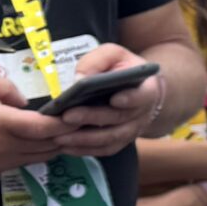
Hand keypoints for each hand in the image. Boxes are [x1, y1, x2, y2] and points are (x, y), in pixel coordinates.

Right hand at [0, 73, 72, 178]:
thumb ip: (1, 88)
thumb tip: (22, 101)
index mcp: (2, 124)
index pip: (47, 128)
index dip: (68, 122)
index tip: (80, 113)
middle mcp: (5, 147)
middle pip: (49, 145)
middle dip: (68, 135)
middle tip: (82, 123)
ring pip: (39, 157)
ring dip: (55, 146)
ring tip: (66, 133)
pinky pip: (23, 163)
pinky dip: (37, 154)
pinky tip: (39, 143)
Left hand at [44, 44, 165, 161]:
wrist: (136, 88)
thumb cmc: (122, 69)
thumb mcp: (114, 55)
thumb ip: (98, 60)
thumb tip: (79, 79)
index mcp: (147, 89)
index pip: (143, 96)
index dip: (131, 99)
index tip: (114, 99)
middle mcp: (143, 113)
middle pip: (120, 119)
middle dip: (93, 118)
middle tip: (67, 116)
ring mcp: (133, 130)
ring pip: (111, 139)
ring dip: (85, 139)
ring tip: (59, 136)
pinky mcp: (120, 142)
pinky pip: (104, 150)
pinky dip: (85, 150)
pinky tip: (65, 146)